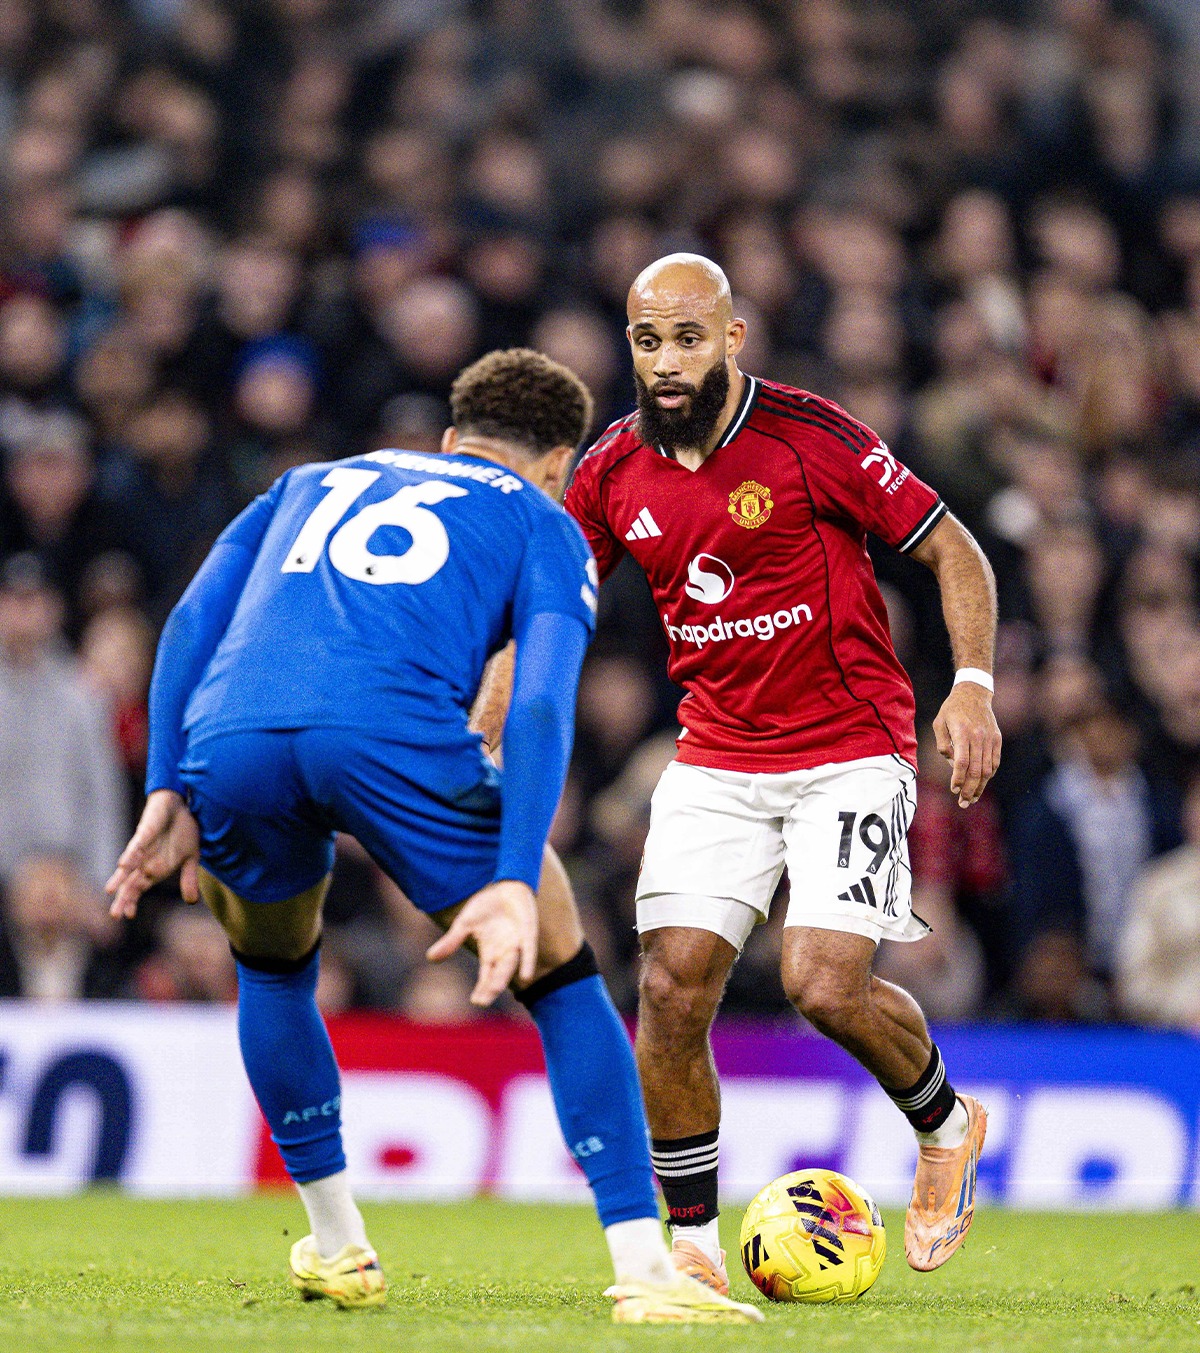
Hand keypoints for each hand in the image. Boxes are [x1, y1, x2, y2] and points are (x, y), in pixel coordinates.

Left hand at [106, 789, 200, 919]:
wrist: (181, 807)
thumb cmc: (183, 831)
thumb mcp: (192, 858)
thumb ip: (189, 879)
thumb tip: (192, 901)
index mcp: (155, 869)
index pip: (139, 889)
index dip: (132, 901)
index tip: (129, 916)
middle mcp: (145, 862)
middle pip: (130, 883)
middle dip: (123, 898)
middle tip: (115, 915)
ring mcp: (143, 848)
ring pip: (129, 867)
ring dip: (120, 879)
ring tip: (111, 892)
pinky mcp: (144, 833)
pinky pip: (137, 846)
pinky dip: (131, 855)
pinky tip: (124, 865)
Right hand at [426, 879, 537, 1006]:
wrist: (505, 886)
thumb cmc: (486, 906)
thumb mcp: (464, 924)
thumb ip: (451, 941)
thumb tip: (430, 957)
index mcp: (489, 952)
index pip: (485, 975)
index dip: (482, 988)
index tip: (475, 1001)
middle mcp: (503, 952)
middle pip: (497, 975)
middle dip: (491, 988)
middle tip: (483, 1002)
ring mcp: (516, 943)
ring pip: (509, 965)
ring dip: (503, 978)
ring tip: (494, 990)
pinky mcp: (528, 933)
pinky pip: (528, 951)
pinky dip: (526, 962)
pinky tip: (526, 975)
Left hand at [932, 682, 1001, 807]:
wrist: (974, 693)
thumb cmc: (952, 709)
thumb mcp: (939, 723)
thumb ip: (943, 744)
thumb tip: (953, 764)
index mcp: (963, 732)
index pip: (963, 762)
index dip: (959, 778)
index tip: (954, 789)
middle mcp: (979, 737)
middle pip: (977, 770)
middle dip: (970, 790)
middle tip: (963, 803)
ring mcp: (990, 738)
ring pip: (988, 769)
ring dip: (980, 787)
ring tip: (971, 799)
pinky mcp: (997, 740)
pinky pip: (994, 762)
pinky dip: (988, 775)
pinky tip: (980, 784)